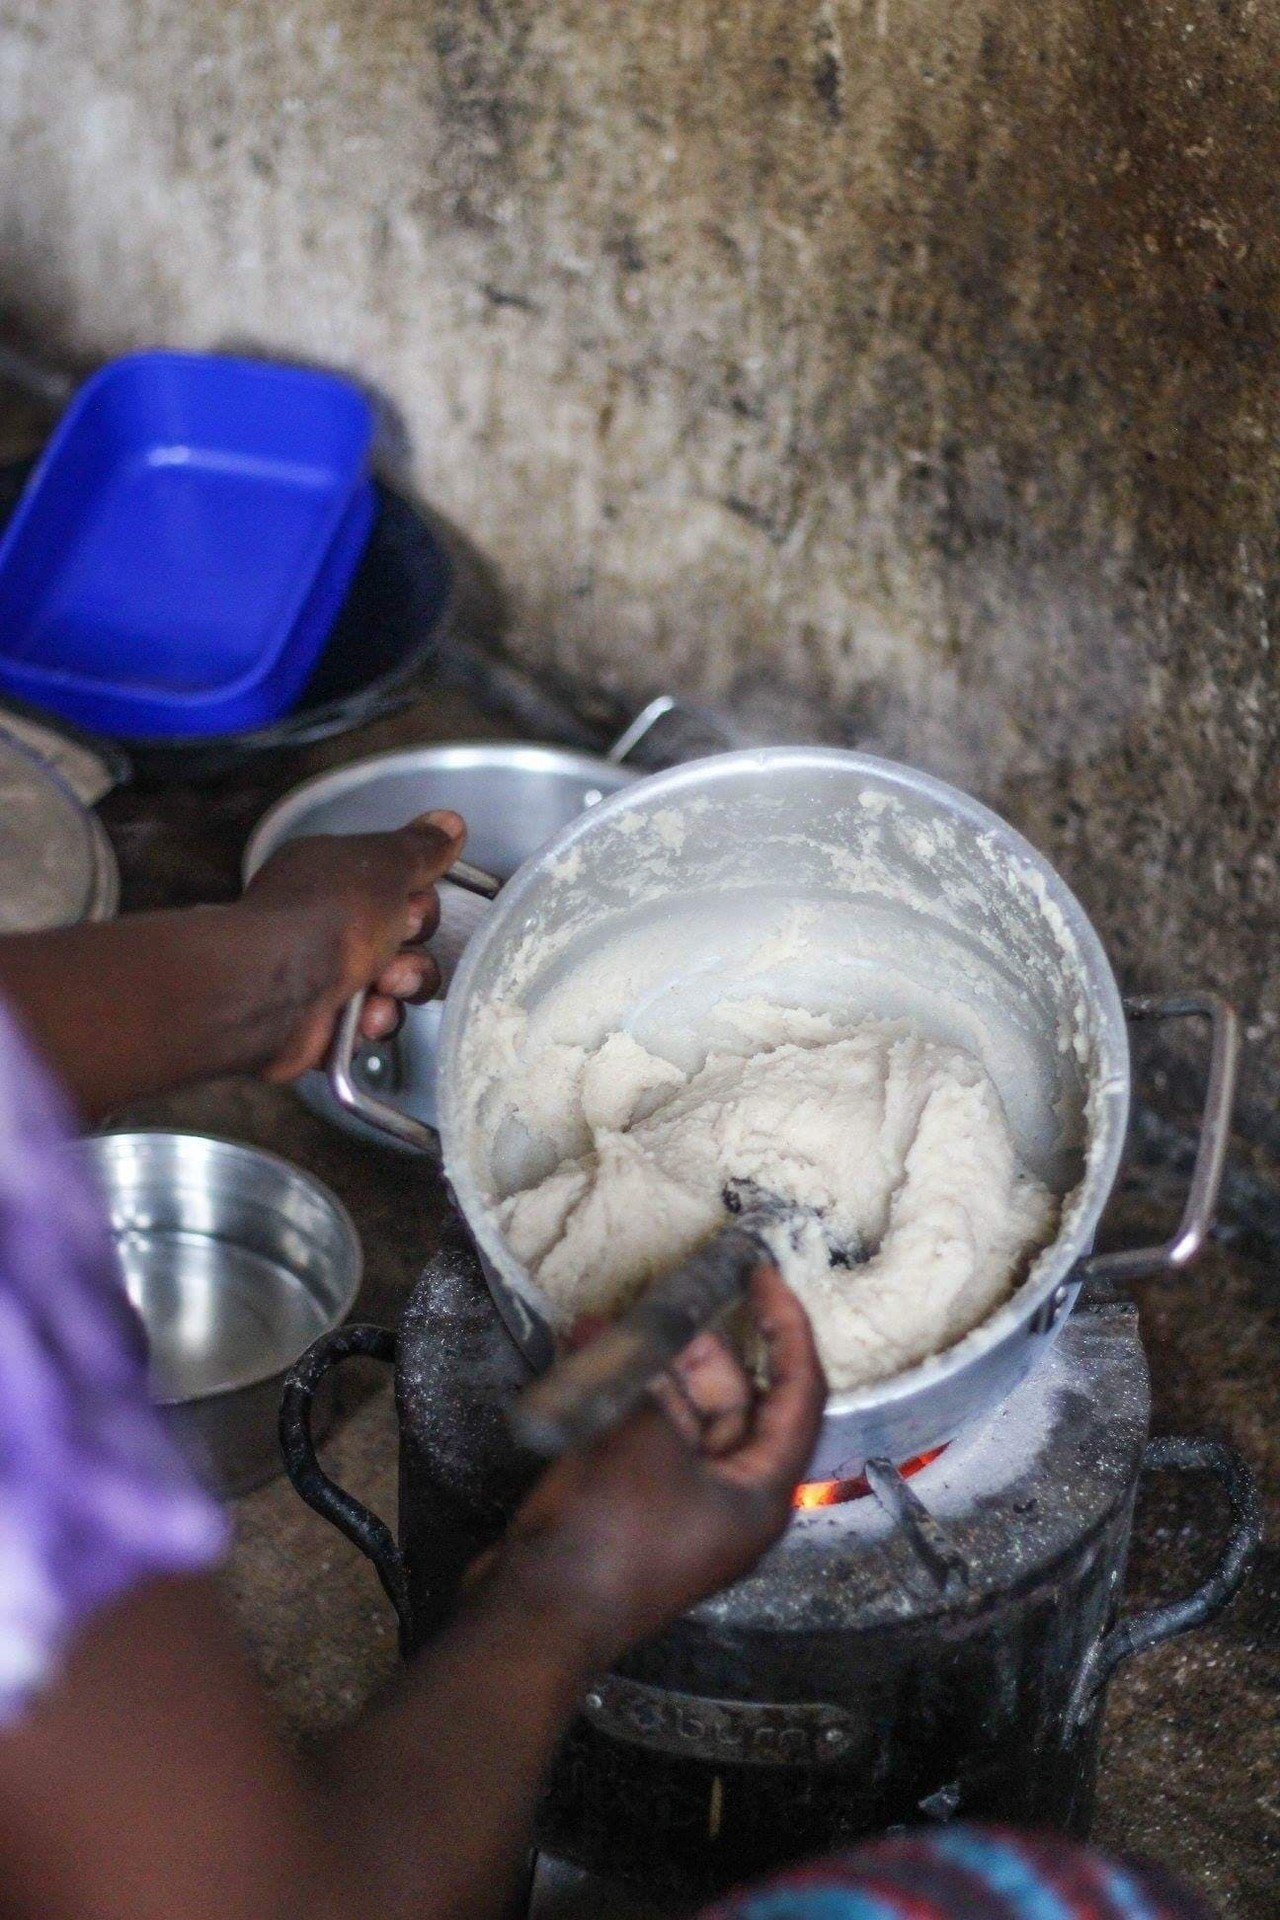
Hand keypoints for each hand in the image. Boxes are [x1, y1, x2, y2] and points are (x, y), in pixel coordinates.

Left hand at [240, 809, 465, 1079]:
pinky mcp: (325, 1018)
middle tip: (397, 942)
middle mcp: (324, 918)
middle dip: (413, 942)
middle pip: (403, 931)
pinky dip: (375, 1018)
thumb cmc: (329, 917)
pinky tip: (364, 1017)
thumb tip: (450, 822)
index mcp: (331, 871)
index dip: (418, 894)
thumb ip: (421, 848)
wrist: (276, 992)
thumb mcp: (385, 866)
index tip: (414, 900)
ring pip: (396, 979)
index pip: (395, 879)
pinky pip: (373, 1018)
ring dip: (402, 983)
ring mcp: (323, 970)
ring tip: (383, 986)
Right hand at [493, 1265, 825, 1669]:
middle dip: (692, 1346)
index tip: (765, 1276)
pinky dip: (616, 1395)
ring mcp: (678, 1500)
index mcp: (760, 1491)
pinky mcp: (632, 1501)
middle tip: (658, 1303)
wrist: (537, 1616)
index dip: (788, 1327)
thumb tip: (620, 1332)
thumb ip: (647, 1378)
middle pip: (733, 1398)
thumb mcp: (640, 1439)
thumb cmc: (610, 1535)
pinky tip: (581, 1356)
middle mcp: (730, 1496)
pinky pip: (639, 1433)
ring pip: (678, 1411)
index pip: (799, 1393)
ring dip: (643, 1366)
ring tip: (599, 1325)